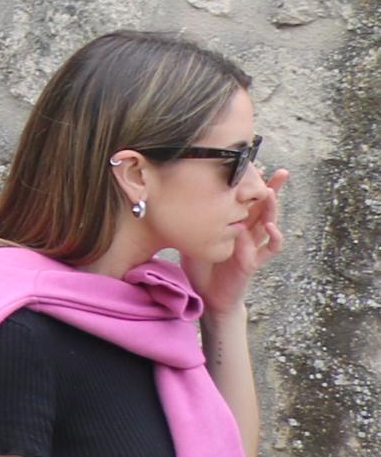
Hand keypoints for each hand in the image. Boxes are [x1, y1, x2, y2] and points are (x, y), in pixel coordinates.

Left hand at [197, 168, 286, 319]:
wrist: (205, 292)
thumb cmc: (199, 261)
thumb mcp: (193, 231)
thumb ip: (192, 215)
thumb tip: (175, 190)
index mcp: (233, 221)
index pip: (246, 198)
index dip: (251, 183)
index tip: (254, 164)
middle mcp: (247, 230)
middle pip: (264, 206)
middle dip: (273, 188)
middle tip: (281, 171)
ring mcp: (252, 245)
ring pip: (270, 222)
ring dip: (273, 208)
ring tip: (271, 192)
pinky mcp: (253, 261)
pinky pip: (269, 249)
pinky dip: (274, 238)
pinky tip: (272, 227)